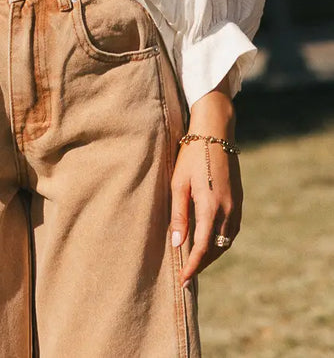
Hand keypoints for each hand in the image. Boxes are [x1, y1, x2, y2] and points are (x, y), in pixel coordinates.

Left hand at [170, 82, 242, 286]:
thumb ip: (178, 215)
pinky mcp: (239, 201)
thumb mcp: (178, 183)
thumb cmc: (191, 156)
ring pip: (225, 242)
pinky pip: (231, 231)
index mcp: (211, 207)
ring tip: (195, 261)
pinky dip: (220, 241)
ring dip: (211, 254)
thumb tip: (176, 244)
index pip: (201, 248)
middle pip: (215, 249)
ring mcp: (236, 207)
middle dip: (201, 264)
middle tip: (186, 275)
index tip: (183, 281)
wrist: (216, 133)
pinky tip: (208, 241)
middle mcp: (227, 211)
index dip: (192, 267)